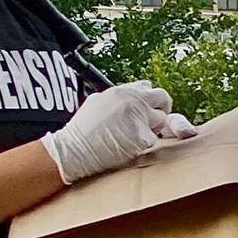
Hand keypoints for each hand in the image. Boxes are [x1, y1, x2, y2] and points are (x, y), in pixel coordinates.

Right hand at [41, 82, 193, 185]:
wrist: (74, 149)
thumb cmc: (82, 130)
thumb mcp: (97, 102)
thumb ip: (116, 98)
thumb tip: (129, 95)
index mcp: (121, 91)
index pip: (147, 87)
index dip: (148, 99)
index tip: (145, 107)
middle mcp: (133, 100)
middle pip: (163, 97)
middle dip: (161, 108)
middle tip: (153, 120)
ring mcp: (139, 117)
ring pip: (163, 120)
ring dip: (154, 128)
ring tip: (134, 135)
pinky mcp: (143, 136)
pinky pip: (154, 139)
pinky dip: (145, 144)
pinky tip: (129, 146)